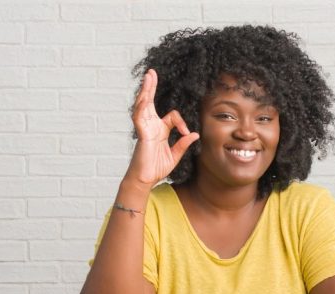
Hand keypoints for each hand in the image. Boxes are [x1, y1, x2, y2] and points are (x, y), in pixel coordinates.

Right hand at [125, 69, 198, 188]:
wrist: (146, 179)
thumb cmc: (157, 168)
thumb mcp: (175, 155)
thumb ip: (184, 144)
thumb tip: (195, 134)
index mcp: (159, 130)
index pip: (172, 116)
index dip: (181, 122)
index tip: (187, 133)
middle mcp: (151, 126)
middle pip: (150, 102)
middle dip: (151, 87)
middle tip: (152, 72)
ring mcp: (145, 129)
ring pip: (143, 105)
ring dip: (145, 91)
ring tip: (148, 77)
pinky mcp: (142, 134)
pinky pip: (140, 118)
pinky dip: (142, 107)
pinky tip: (144, 97)